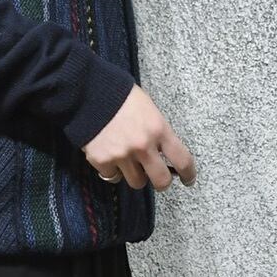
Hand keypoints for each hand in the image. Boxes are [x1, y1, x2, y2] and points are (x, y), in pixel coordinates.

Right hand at [82, 84, 196, 190]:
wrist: (88, 93)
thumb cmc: (121, 96)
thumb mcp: (148, 108)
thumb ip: (157, 130)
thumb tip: (161, 150)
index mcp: (158, 129)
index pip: (182, 159)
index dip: (188, 173)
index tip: (188, 179)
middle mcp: (143, 146)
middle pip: (161, 181)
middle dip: (162, 183)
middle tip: (158, 179)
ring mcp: (122, 156)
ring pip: (137, 182)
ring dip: (136, 176)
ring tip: (130, 165)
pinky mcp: (102, 161)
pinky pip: (113, 177)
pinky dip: (113, 171)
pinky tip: (110, 159)